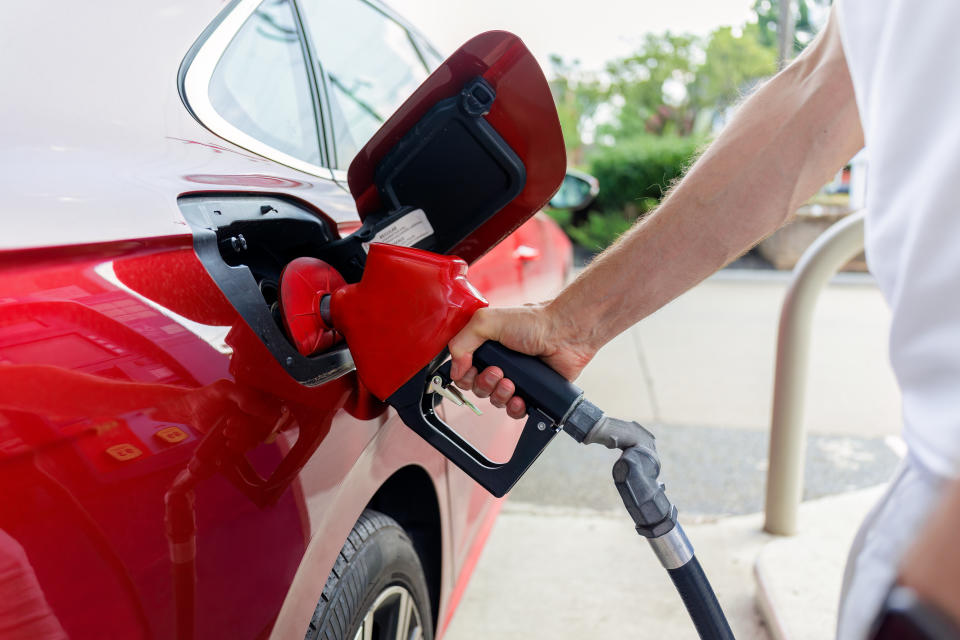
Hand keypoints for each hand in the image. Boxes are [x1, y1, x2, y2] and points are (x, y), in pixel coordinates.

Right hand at [448, 304, 595, 417]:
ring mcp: (515, 378)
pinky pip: (513, 411)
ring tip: (511, 382)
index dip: (464, 374)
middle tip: (498, 371)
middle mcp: (499, 362)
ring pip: (494, 400)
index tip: (472, 369)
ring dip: (499, 394)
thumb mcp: (487, 321)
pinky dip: (514, 407)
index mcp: (486, 345)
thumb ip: (461, 341)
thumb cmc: (534, 321)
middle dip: (483, 383)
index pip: (463, 369)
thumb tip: (455, 369)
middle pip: (476, 387)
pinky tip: (520, 398)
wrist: (566, 333)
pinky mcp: (531, 392)